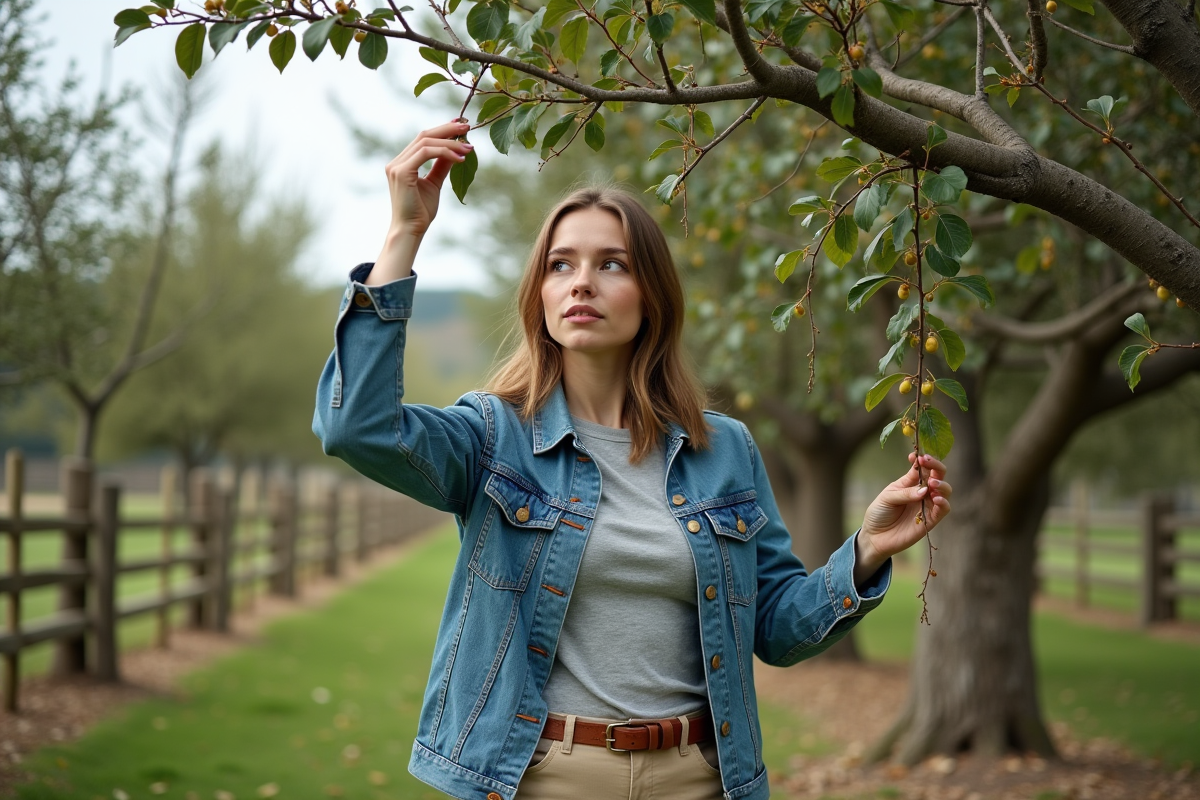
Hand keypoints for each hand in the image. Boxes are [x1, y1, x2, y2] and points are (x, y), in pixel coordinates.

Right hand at [367, 119, 474, 284]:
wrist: (411, 230)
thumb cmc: (421, 212)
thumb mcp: (434, 183)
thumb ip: (441, 166)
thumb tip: (456, 150)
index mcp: (402, 163)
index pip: (423, 139)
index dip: (442, 130)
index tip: (461, 127)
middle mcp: (396, 162)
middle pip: (424, 136)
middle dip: (447, 129)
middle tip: (468, 126)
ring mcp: (397, 166)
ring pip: (426, 143)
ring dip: (450, 142)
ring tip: (468, 147)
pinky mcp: (401, 172)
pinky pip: (426, 154)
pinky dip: (445, 153)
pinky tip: (460, 159)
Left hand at [858, 452, 951, 565]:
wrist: (875, 536)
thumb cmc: (879, 513)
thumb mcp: (887, 498)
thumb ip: (905, 493)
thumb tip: (924, 489)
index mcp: (910, 482)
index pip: (922, 467)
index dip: (923, 460)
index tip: (918, 456)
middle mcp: (922, 492)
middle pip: (938, 476)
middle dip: (937, 467)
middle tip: (929, 464)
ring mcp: (928, 505)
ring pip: (945, 491)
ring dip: (941, 485)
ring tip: (932, 484)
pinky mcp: (931, 520)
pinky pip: (944, 510)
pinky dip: (943, 503)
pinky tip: (936, 498)